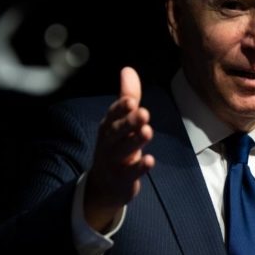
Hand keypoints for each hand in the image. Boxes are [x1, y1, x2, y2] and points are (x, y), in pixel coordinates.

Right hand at [84, 67, 154, 231]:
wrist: (104, 185)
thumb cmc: (116, 146)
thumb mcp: (120, 122)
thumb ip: (127, 96)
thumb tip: (128, 69)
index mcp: (108, 126)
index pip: (113, 115)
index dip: (121, 108)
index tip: (131, 100)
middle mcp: (108, 143)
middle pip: (117, 132)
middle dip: (129, 122)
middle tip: (143, 112)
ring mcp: (113, 162)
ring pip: (123, 151)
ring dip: (135, 141)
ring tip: (148, 131)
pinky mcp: (122, 180)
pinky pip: (130, 174)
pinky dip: (139, 168)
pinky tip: (150, 160)